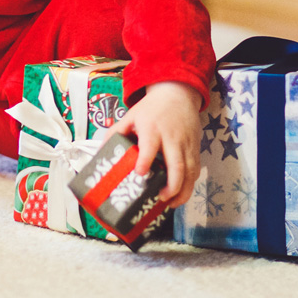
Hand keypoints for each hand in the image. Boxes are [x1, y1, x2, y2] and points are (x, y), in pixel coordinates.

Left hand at [111, 81, 201, 207]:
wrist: (177, 93)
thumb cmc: (151, 108)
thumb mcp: (131, 115)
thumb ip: (116, 133)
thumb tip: (100, 153)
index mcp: (152, 129)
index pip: (150, 146)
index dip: (145, 160)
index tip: (140, 173)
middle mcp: (171, 138)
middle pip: (176, 165)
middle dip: (171, 186)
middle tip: (160, 198)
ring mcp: (186, 144)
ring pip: (190, 171)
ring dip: (183, 191)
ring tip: (171, 203)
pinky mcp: (195, 148)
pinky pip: (196, 170)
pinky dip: (190, 184)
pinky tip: (180, 194)